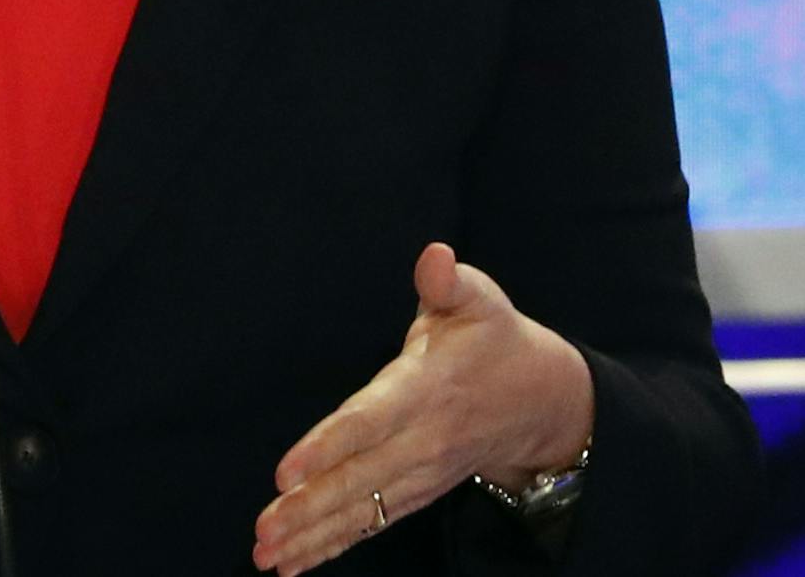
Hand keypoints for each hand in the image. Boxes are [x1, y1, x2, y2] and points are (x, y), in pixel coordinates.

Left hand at [250, 242, 592, 575]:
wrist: (541, 401)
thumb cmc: (493, 339)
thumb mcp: (480, 300)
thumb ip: (450, 283)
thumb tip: (434, 257)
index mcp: (426, 390)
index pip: (371, 421)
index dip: (328, 446)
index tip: (287, 472)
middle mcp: (422, 440)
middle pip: (358, 479)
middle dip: (309, 507)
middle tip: (263, 529)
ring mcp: (420, 474)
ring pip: (361, 510)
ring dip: (312, 535)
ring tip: (267, 555)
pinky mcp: (416, 492)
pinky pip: (372, 524)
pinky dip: (332, 545)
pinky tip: (292, 561)